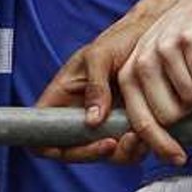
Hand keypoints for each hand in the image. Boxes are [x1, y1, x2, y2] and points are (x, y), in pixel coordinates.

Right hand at [35, 8, 156, 164]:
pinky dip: (136, 149)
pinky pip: (127, 151)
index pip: (42, 131)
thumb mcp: (100, 55)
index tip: (74, 144)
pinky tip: (144, 133)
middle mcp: (80, 114)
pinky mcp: (126, 129)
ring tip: (135, 134)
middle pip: (74, 151)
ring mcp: (103, 124)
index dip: (49, 145)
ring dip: (121, 152)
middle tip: (112, 142)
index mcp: (62, 96)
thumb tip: (92, 120)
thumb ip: (95, 85)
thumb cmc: (118, 39)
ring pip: (104, 155)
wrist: (150, 36)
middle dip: (93, 152)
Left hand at [116, 0, 191, 164]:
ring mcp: (165, 42)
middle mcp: (145, 53)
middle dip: (191, 115)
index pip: (137, 114)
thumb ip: (160, 100)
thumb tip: (162, 143)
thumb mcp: (168, 70)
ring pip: (188, 98)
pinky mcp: (189, 34)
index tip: (175, 155)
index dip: (156, 141)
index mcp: (134, 67)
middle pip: (165, 113)